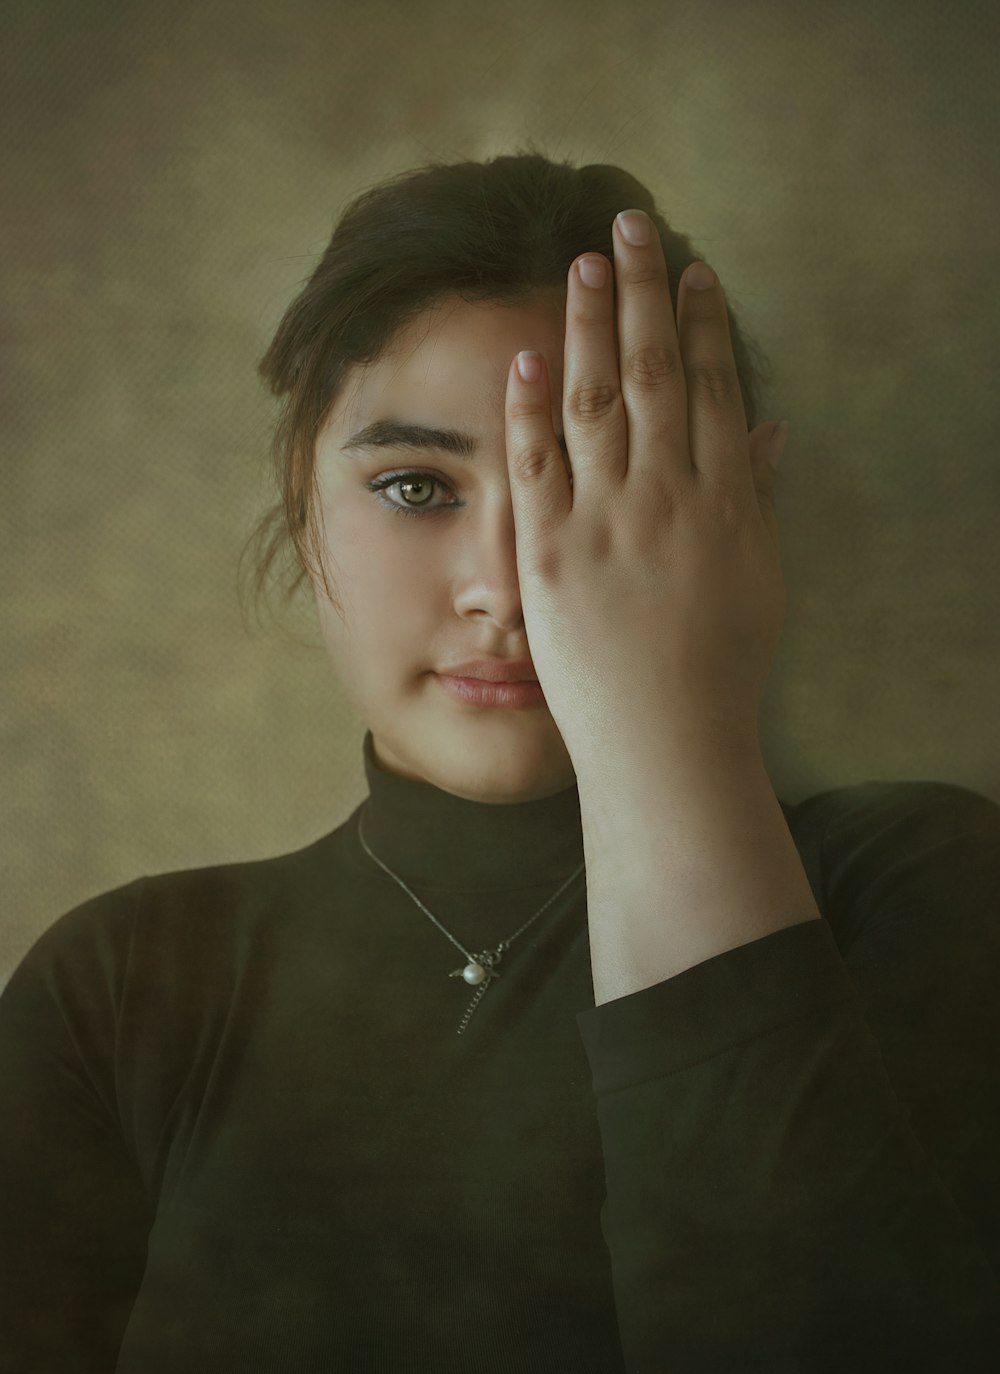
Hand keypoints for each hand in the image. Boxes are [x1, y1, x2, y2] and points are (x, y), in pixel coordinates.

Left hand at [504, 210, 789, 770]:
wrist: (666, 738)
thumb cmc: (719, 667)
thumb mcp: (759, 577)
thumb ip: (758, 497)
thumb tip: (768, 428)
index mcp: (724, 498)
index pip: (713, 386)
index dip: (703, 321)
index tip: (691, 269)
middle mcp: (667, 495)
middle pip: (655, 371)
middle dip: (641, 291)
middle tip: (628, 224)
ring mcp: (606, 522)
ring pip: (595, 401)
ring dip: (586, 326)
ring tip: (579, 264)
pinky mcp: (549, 555)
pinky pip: (535, 468)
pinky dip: (528, 411)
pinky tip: (523, 357)